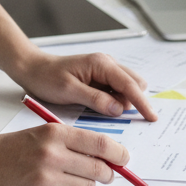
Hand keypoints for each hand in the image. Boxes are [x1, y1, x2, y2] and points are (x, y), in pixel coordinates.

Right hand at [0, 122, 128, 185]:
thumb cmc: (14, 148)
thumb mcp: (44, 133)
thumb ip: (74, 142)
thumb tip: (109, 157)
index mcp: (55, 133)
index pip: (100, 144)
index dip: (119, 154)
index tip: (125, 158)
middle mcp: (52, 155)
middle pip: (99, 169)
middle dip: (107, 173)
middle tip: (105, 173)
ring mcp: (45, 179)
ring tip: (73, 180)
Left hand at [11, 50, 156, 121]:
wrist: (32, 69)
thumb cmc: (47, 77)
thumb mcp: (69, 91)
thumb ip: (96, 99)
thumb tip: (119, 109)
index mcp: (101, 64)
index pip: (129, 85)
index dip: (142, 103)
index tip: (152, 117)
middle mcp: (106, 64)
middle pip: (133, 84)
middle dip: (135, 101)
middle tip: (130, 121)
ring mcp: (104, 70)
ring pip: (126, 87)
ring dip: (124, 102)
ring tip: (110, 115)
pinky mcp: (99, 78)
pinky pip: (115, 90)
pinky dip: (116, 101)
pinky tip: (105, 110)